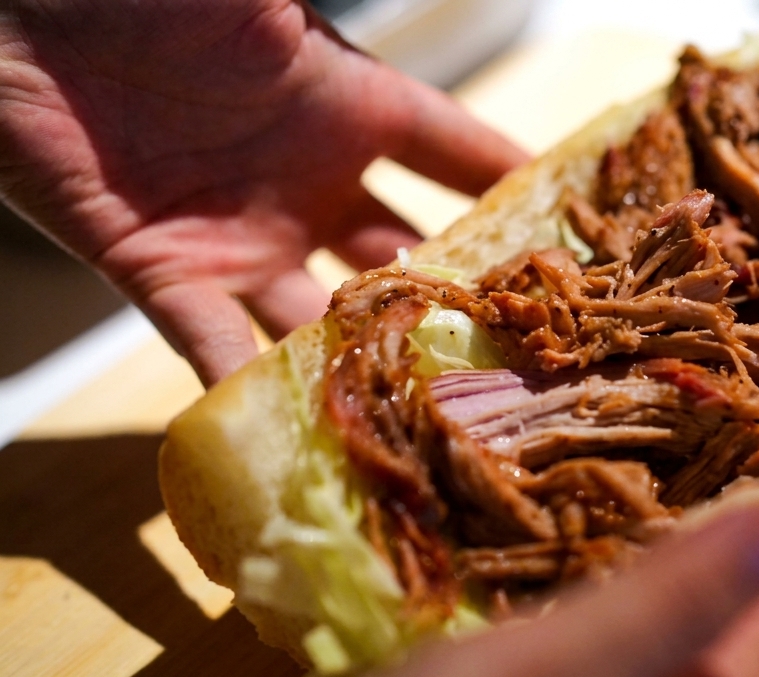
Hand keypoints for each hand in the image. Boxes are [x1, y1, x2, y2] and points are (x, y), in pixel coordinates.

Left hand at [0, 1, 527, 383]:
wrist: (8, 4)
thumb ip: (346, 29)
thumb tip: (488, 13)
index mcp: (346, 104)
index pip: (458, 156)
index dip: (520, 191)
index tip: (584, 239)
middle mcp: (306, 182)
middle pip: (405, 256)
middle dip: (458, 302)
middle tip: (521, 359)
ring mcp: (238, 233)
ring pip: (321, 317)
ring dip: (366, 361)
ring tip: (431, 416)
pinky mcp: (160, 268)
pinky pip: (211, 342)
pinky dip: (245, 386)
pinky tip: (300, 434)